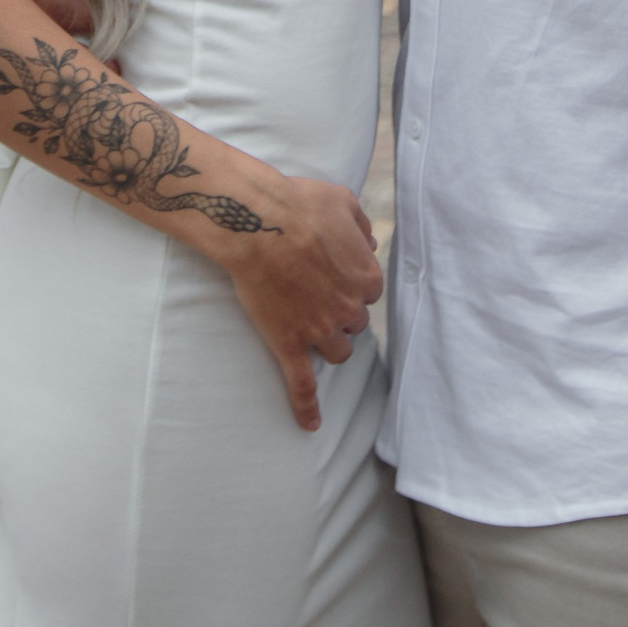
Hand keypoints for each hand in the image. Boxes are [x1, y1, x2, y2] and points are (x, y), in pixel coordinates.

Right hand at [215, 174, 381, 433]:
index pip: (369, 292)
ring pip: (338, 351)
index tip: (335, 273)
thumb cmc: (299, 204)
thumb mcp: (343, 201)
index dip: (352, 283)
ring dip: (330, 342)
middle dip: (341, 311)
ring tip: (313, 330)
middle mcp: (348, 309)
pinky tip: (311, 425)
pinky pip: (302, 384)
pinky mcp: (289, 344)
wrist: (257, 221)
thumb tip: (370, 244)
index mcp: (366, 277)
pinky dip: (307, 408)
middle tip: (317, 293)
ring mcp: (318, 330)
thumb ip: (362, 227)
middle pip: (354, 323)